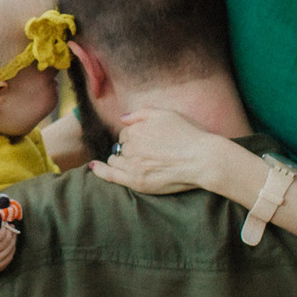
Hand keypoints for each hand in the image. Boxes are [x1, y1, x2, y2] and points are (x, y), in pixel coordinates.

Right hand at [0, 224, 17, 274]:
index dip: (4, 229)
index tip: (5, 223)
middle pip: (4, 242)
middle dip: (10, 232)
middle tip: (11, 226)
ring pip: (9, 249)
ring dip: (13, 239)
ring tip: (13, 232)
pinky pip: (10, 256)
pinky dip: (12, 248)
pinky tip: (11, 242)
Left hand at [87, 106, 225, 195]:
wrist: (202, 159)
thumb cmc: (188, 135)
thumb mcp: (166, 114)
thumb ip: (142, 114)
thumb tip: (123, 118)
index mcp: (137, 130)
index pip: (127, 132)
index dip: (136, 136)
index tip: (147, 141)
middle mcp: (131, 147)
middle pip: (121, 146)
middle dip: (129, 148)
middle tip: (147, 153)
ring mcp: (133, 165)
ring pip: (116, 160)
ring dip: (120, 159)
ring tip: (133, 162)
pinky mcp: (137, 182)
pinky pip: (111, 176)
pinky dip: (100, 170)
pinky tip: (93, 166)